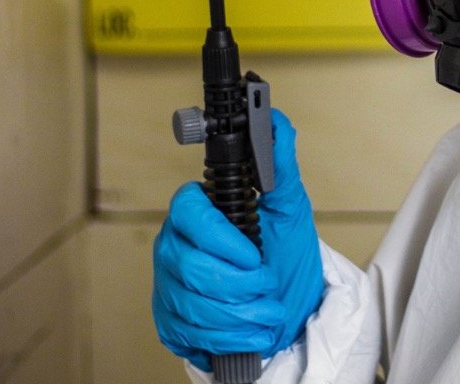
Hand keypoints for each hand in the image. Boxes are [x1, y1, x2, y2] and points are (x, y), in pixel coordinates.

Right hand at [152, 109, 325, 370]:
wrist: (291, 309)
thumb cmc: (288, 254)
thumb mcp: (289, 208)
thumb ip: (280, 164)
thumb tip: (276, 121)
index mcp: (199, 211)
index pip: (188, 211)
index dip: (221, 237)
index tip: (253, 253)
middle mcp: (175, 245)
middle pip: (189, 265)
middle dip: (240, 283)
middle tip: (267, 284)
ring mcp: (168, 285)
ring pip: (192, 303)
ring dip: (240, 313)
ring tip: (267, 309)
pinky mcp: (170, 323)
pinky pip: (190, 334)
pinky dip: (229, 337)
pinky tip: (249, 331)